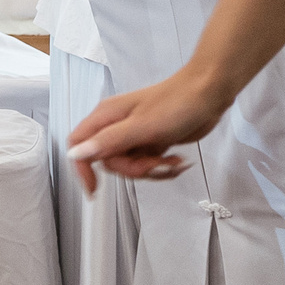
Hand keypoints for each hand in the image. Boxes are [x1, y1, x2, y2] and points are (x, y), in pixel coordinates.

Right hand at [65, 72, 226, 193]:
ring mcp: (133, 134)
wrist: (207, 95)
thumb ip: (108, 141)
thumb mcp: (141, 127)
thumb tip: (77, 154)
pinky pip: (147, 164)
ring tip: (171, 161)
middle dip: (133, 169)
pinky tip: (176, 160)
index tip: (94, 189)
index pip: (79, 145)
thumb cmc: (176, 103)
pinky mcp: (150, 141)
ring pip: (129, 165)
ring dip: (152, 170)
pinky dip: (162, 168)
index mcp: (106, 117)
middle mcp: (115, 126)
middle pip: (109, 161)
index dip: (82, 167)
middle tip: (154, 163)